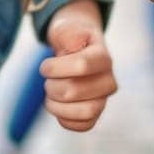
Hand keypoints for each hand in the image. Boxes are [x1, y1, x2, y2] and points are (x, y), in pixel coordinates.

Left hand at [40, 0, 117, 132]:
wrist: (77, 48)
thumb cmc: (70, 38)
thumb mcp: (66, 28)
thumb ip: (68, 34)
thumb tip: (71, 48)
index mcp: (103, 57)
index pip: (82, 65)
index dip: (56, 67)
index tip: (45, 66)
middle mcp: (108, 80)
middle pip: (76, 91)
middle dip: (52, 87)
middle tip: (47, 81)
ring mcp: (103, 99)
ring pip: (86, 112)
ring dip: (58, 107)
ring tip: (50, 97)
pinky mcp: (95, 114)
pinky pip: (85, 125)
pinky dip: (66, 120)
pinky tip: (57, 107)